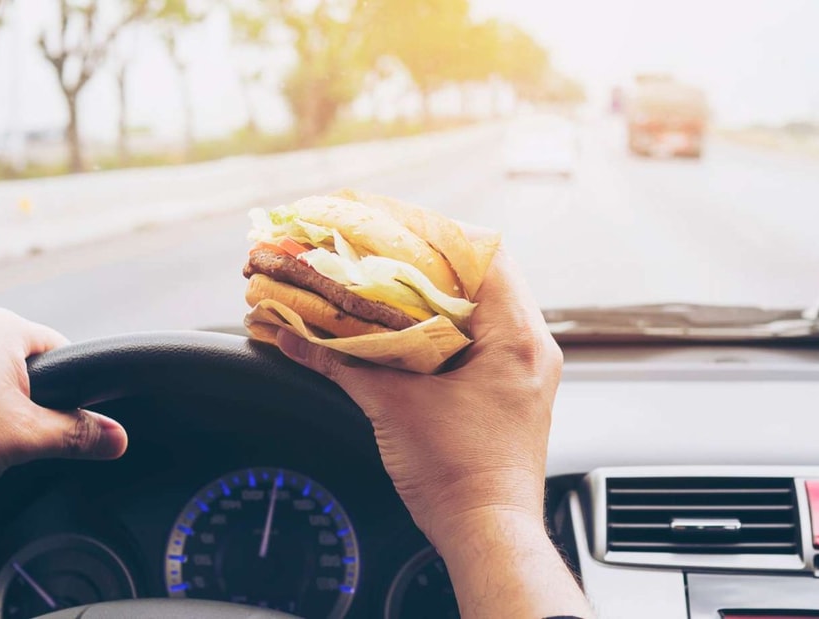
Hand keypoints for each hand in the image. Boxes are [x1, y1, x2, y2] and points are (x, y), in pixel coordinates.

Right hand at [275, 247, 592, 616]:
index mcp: (516, 338)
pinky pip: (480, 337)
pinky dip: (442, 326)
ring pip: (481, 306)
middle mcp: (530, 345)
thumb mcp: (391, 407)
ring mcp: (524, 368)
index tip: (391, 226)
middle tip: (379, 252)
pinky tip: (405, 328)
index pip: (484, 254)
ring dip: (434, 293)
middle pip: (481, 276)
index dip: (434, 233)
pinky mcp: (510, 389)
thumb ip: (339, 362)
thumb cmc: (456, 477)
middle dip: (426, 262)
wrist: (485, 534)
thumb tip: (288, 335)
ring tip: (386, 283)